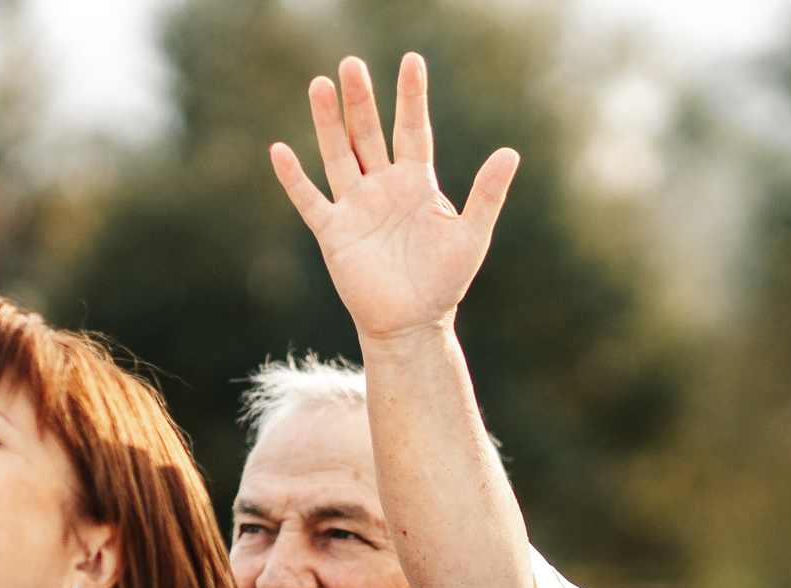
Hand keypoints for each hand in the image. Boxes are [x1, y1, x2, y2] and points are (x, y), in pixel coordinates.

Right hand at [270, 53, 518, 344]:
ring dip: (327, 123)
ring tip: (319, 85)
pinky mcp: (334, 233)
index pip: (412, 129)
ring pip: (338, 155)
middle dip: (360, 100)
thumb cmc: (445, 282)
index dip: (411, 96)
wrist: (412, 324)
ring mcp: (356, 207)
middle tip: (351, 63)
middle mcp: (383, 187)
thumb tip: (511, 153)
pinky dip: (294, 178)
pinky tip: (279, 150)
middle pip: (368, 133)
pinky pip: (310, 201)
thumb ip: (487, 194)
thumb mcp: (472, 236)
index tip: (411, 61)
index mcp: (416, 182)